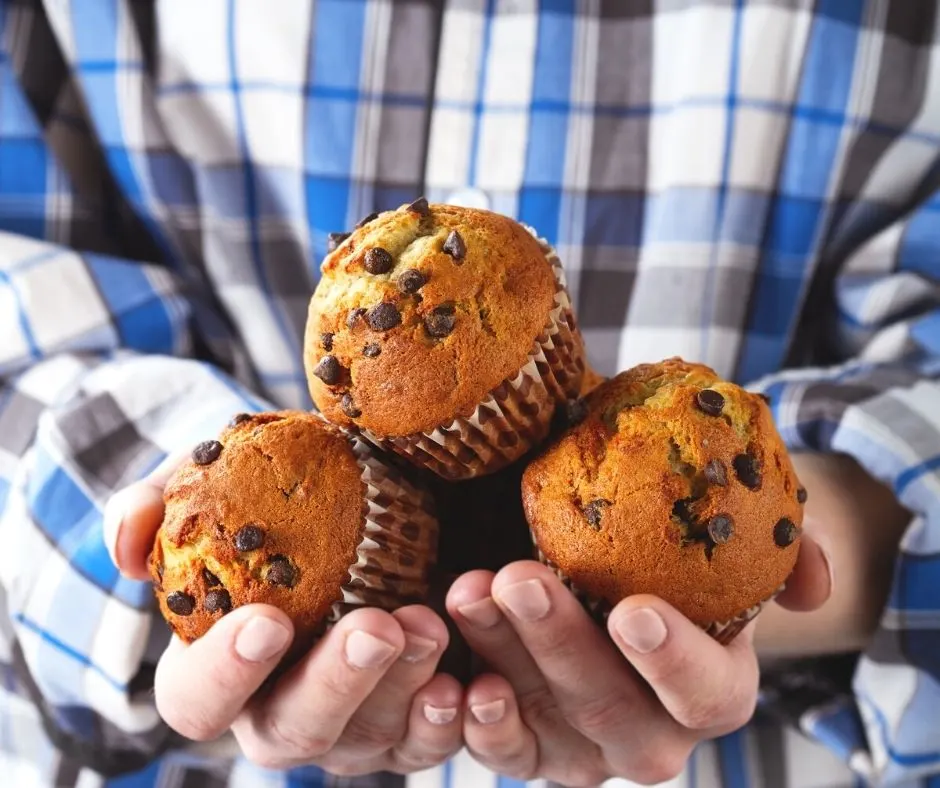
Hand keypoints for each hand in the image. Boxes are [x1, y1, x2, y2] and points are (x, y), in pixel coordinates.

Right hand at [104, 450, 462, 774]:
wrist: (368, 492)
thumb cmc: (279, 494)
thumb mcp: (222, 478)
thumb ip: (162, 500)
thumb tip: (127, 536)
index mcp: (217, 665)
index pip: (196, 698)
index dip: (224, 672)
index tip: (267, 619)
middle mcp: (278, 707)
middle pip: (291, 731)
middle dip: (333, 683)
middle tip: (374, 625)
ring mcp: (349, 723)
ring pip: (367, 740)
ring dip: (400, 688)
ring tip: (430, 623)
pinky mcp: (409, 720)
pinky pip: (427, 743)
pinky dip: (447, 719)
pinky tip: (471, 682)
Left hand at [446, 538, 831, 785]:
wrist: (580, 549)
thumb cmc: (651, 532)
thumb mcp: (708, 519)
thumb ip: (773, 542)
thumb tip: (811, 582)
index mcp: (712, 680)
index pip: (709, 692)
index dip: (676, 660)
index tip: (633, 609)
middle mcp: (653, 728)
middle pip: (613, 710)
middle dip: (563, 644)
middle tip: (520, 577)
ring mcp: (585, 747)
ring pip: (547, 725)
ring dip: (505, 659)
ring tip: (468, 590)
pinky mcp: (527, 745)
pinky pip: (501, 752)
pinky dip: (472, 720)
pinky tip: (447, 676)